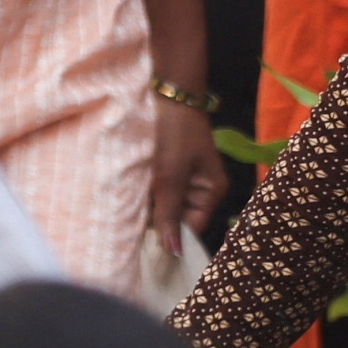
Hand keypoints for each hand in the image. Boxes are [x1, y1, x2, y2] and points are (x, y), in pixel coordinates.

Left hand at [145, 89, 230, 253]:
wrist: (169, 94)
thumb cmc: (175, 134)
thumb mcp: (170, 176)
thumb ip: (170, 214)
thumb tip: (173, 252)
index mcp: (212, 191)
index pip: (192, 227)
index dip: (172, 235)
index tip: (146, 240)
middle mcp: (201, 188)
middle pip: (178, 217)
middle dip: (158, 214)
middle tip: (138, 209)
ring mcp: (186, 178)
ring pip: (166, 203)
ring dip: (150, 201)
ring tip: (135, 195)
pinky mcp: (171, 168)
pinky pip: (159, 189)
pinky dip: (147, 189)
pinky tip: (135, 185)